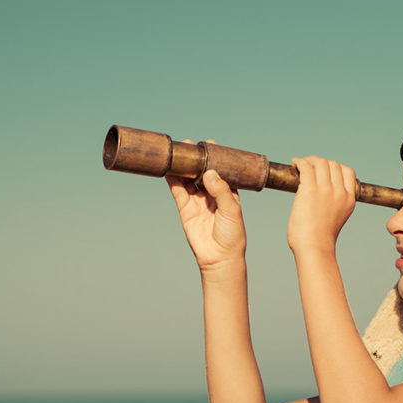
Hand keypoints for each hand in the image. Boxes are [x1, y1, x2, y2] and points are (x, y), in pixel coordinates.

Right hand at [166, 140, 245, 269]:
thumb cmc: (232, 235)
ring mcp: (197, 201)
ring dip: (183, 167)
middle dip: (196, 160)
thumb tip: (209, 172)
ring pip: (188, 180)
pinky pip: (178, 191)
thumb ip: (221, 190)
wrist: (219, 257)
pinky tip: (170, 169)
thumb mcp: (232, 210)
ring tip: (178, 154)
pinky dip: (173, 180)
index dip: (215, 158)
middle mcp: (211, 194)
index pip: (220, 171)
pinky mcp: (186, 209)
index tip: (210, 145)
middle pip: (201, 172)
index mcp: (227, 192)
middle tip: (190, 145)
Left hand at [287, 156, 356, 253]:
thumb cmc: (319, 239)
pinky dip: (300, 162)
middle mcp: (340, 192)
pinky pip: (306, 167)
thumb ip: (333, 204)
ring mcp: (326, 190)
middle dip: (320, 163)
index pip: (348, 172)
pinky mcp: (310, 190)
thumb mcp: (335, 217)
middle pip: (333, 164)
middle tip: (308, 167)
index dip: (335, 167)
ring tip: (300, 165)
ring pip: (320, 163)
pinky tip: (294, 164)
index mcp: (349, 199)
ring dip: (309, 160)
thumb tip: (319, 196)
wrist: (314, 248)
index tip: (323, 171)